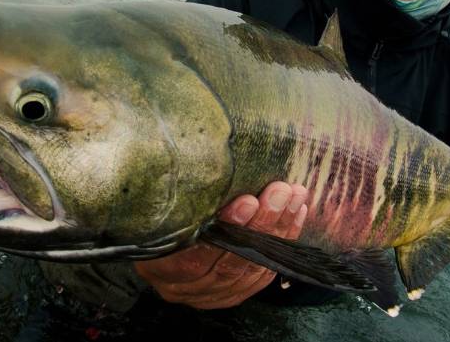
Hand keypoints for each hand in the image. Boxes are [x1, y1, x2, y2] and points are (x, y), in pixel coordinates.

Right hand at [134, 181, 307, 308]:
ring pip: (252, 267)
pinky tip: (296, 212)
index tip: (247, 200)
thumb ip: (177, 193)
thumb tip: (201, 155)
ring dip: (278, 229)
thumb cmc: (157, 210)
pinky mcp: (234, 293)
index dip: (226, 229)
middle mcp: (184, 288)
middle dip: (261, 225)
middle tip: (280, 191)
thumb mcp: (158, 202)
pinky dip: (284, 240)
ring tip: (294, 195)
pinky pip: (265, 271)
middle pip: (229, 262)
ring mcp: (211, 294)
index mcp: (159, 267)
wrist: (153, 237)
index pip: (195, 256)